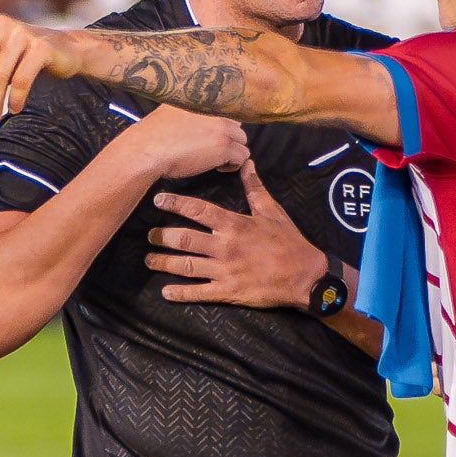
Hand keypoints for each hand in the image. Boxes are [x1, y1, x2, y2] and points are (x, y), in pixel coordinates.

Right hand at [127, 107, 250, 185]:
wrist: (148, 149)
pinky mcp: (224, 147)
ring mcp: (222, 129)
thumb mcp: (170, 109)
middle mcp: (216, 111)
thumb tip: (190, 113)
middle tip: (215, 148)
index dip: (223, 124)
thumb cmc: (152, 134)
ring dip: (232, 151)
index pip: (228, 107)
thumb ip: (187, 107)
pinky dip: (233, 164)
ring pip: (242, 140)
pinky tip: (218, 167)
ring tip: (217, 159)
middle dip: (229, 137)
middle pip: (237, 124)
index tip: (217, 134)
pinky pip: (242, 156)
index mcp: (203, 99)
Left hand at [146, 157, 324, 308]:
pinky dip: (181, 293)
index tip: (158, 200)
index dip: (176, 204)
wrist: (305, 276)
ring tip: (149, 260)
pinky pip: (200, 292)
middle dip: (163, 236)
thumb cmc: (289, 242)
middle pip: (185, 239)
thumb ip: (255, 188)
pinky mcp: (228, 291)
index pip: (199, 210)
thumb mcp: (273, 211)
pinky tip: (166, 292)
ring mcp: (225, 270)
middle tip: (149, 234)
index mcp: (235, 224)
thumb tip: (247, 163)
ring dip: (164, 262)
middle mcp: (226, 246)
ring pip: (187, 265)